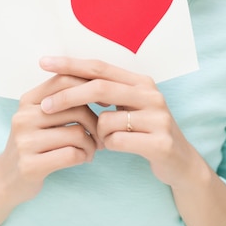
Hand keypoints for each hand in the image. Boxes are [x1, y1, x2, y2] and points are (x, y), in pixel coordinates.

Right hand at [0, 72, 100, 206]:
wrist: (6, 180)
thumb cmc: (34, 144)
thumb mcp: (40, 116)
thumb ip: (61, 100)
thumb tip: (98, 84)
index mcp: (28, 100)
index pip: (64, 81)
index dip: (91, 88)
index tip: (105, 102)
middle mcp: (23, 117)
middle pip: (76, 108)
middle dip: (95, 123)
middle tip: (100, 137)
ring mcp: (24, 142)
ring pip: (77, 133)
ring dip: (91, 144)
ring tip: (91, 150)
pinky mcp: (29, 165)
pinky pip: (71, 155)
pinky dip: (84, 157)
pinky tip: (82, 159)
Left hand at [39, 56, 195, 188]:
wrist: (181, 163)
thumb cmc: (145, 132)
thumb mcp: (128, 106)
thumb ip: (106, 91)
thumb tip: (68, 77)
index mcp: (141, 81)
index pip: (99, 66)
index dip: (71, 63)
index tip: (44, 62)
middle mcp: (151, 94)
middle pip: (99, 88)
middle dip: (68, 96)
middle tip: (46, 106)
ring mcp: (158, 118)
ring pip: (106, 120)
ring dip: (96, 133)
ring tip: (103, 140)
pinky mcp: (160, 142)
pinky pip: (117, 142)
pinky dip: (108, 146)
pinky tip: (114, 148)